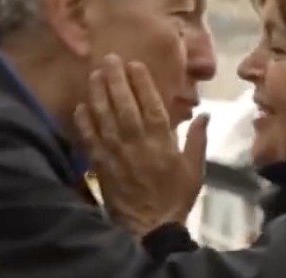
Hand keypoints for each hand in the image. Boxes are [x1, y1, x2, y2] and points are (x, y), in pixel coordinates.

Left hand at [73, 54, 208, 236]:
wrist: (150, 227)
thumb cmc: (175, 196)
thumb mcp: (195, 169)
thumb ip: (198, 139)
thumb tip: (205, 113)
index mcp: (161, 141)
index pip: (151, 105)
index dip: (142, 83)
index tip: (135, 64)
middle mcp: (137, 143)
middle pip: (124, 105)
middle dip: (116, 80)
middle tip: (108, 59)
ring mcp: (116, 153)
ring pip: (105, 117)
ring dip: (98, 94)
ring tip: (94, 75)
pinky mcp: (101, 164)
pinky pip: (90, 140)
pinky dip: (84, 123)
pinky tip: (80, 106)